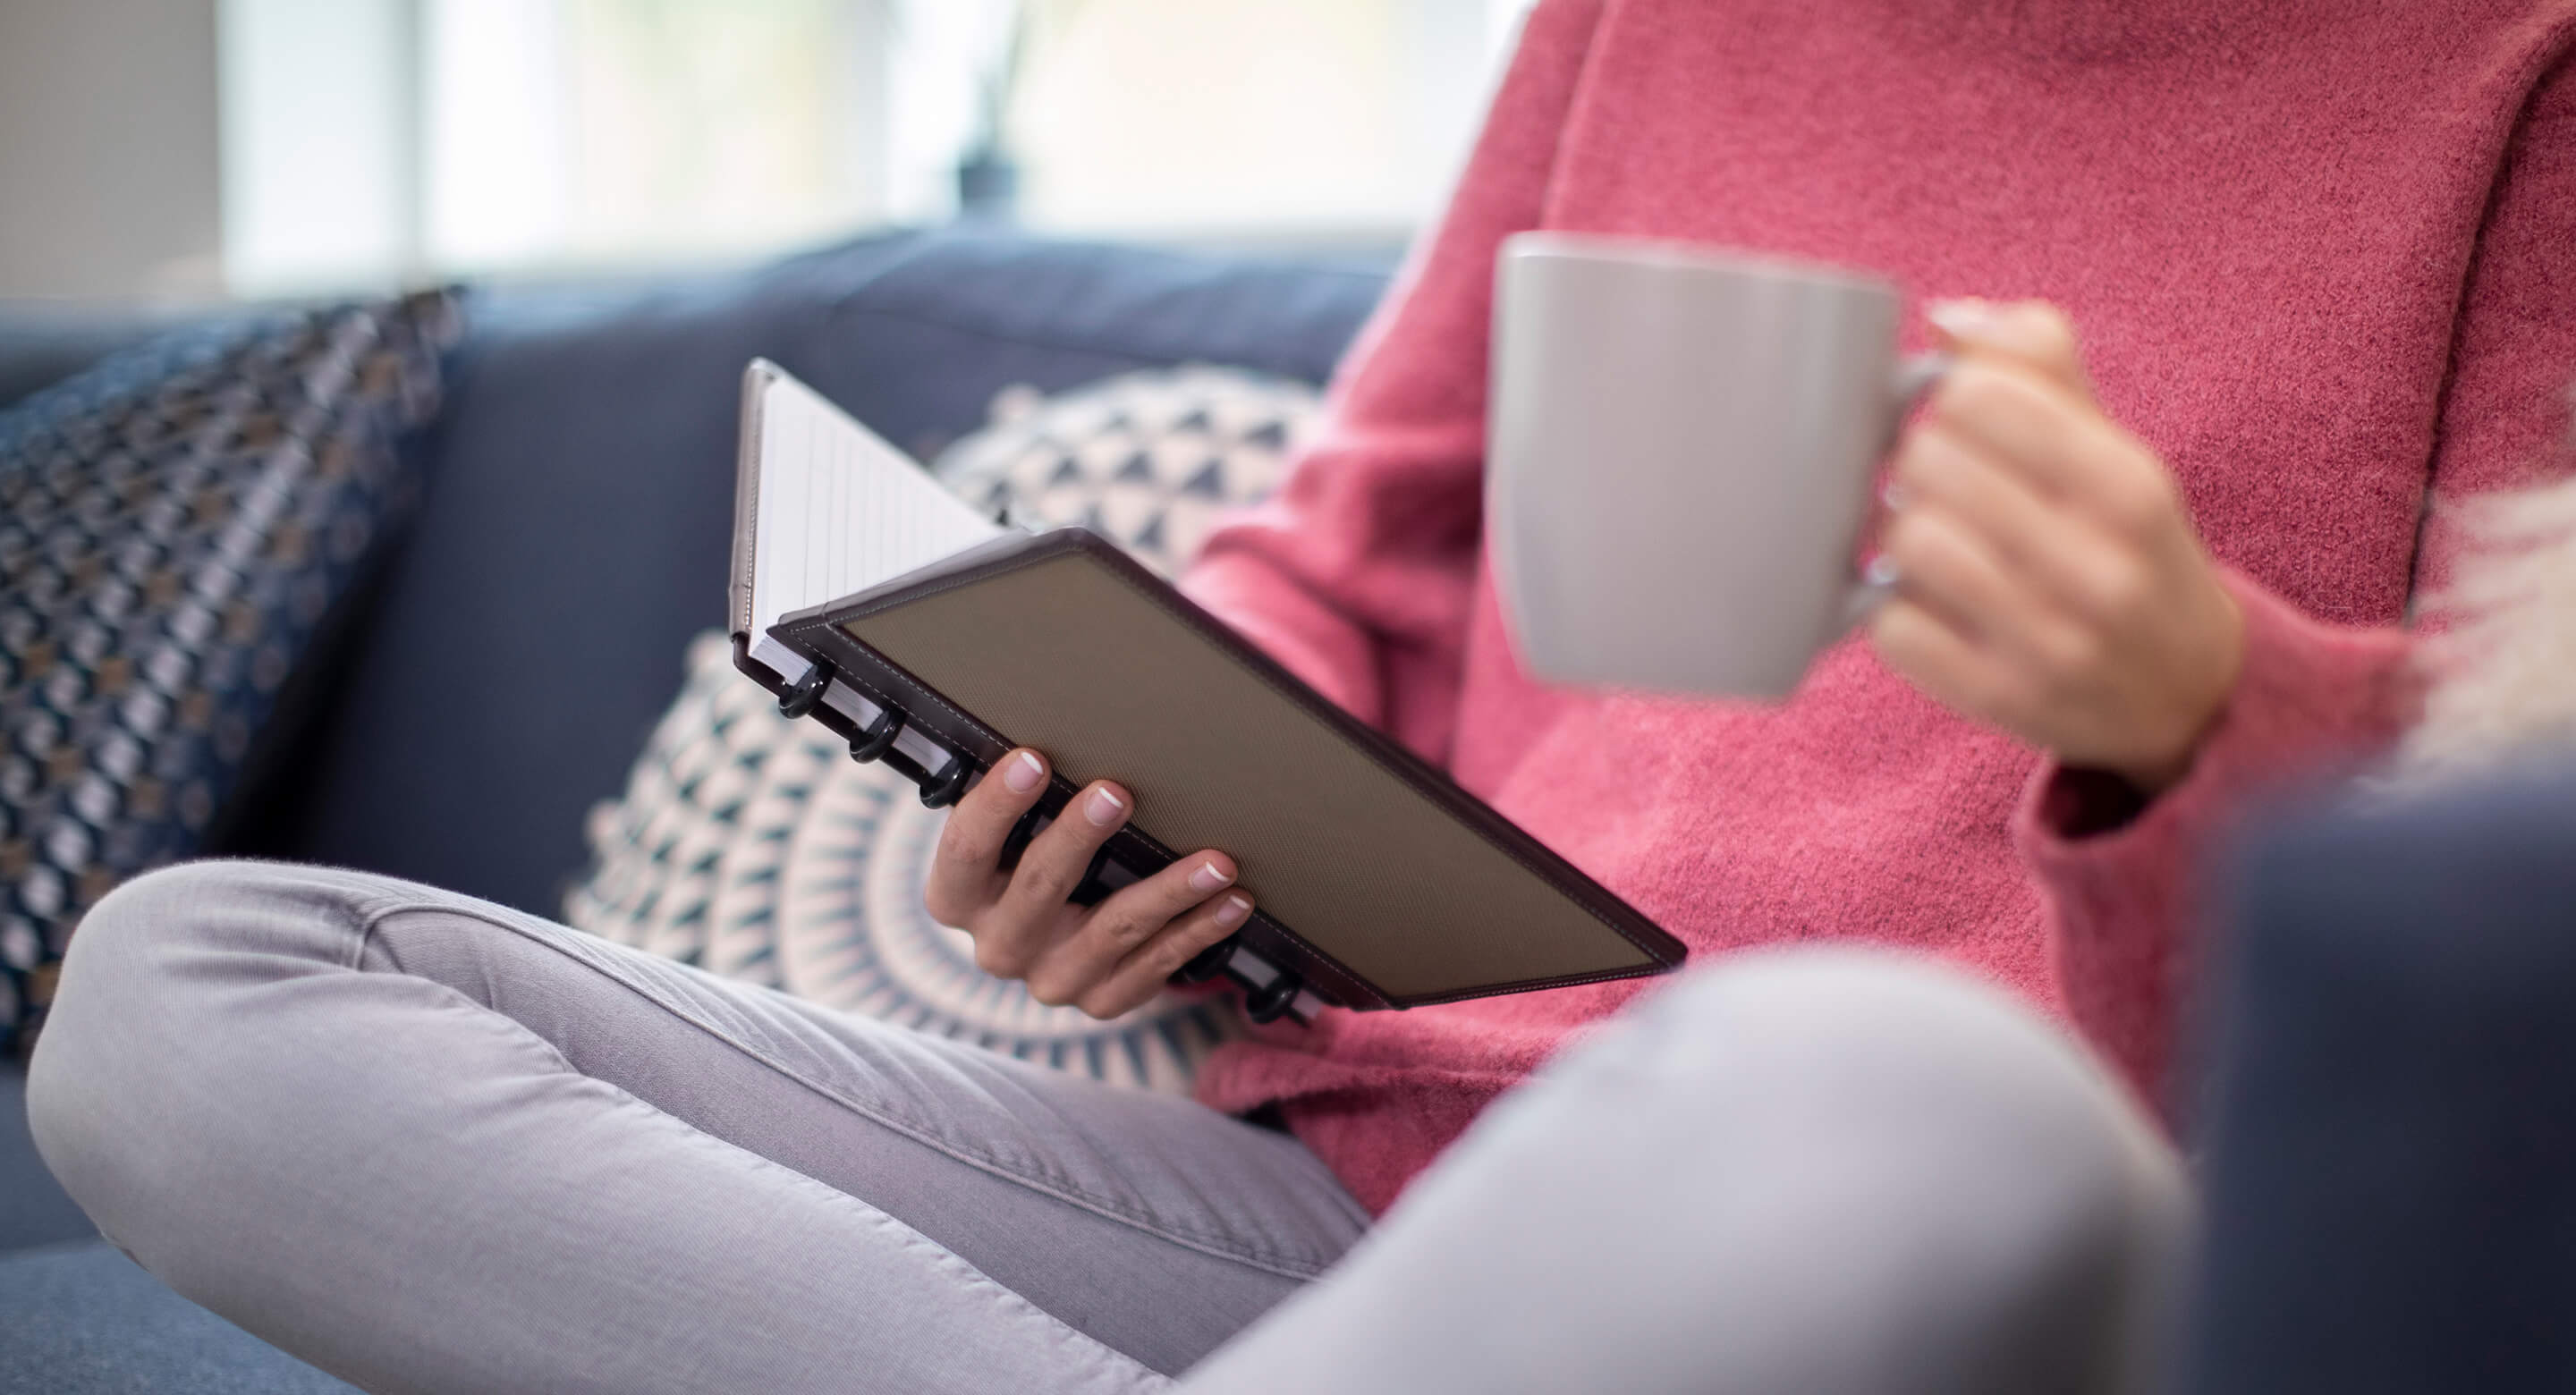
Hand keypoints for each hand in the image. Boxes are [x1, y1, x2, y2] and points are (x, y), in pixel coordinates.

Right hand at [924, 748, 1252, 1018]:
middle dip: (1079, 837)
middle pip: (1038, 887)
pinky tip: (1232, 901)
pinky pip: (1156, 965)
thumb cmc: (1035, 858)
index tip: (1032, 759)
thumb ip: (1024, 798)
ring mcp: (1052, 980)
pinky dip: (1199, 931)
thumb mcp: (1014, 835)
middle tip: (1118, 793)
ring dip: (1170, 890)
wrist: (1057, 942)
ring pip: (1114, 930)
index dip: (996, 804)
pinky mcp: (1102, 1001)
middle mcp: (999, 947)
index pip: (965, 849)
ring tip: (1216, 860)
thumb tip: (1064, 724)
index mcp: (957, 898)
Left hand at [1869, 300, 2244, 793]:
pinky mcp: (2000, 700)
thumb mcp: (2114, 448)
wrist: (2190, 691)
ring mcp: (2049, 643)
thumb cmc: (2130, 545)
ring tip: (1926, 534)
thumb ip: (2039, 366)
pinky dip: (1891, 607)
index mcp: (2130, 487)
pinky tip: (1923, 601)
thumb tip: (1945, 320)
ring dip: (1899, 530)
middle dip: (1916, 460)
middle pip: (1930, 463)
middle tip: (1932, 477)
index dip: (1949, 394)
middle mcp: (2097, 568)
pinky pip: (1894, 629)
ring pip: (1908, 542)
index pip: (1983, 396)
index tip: (1959, 415)